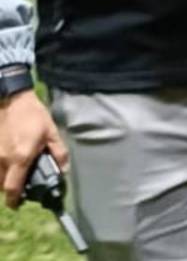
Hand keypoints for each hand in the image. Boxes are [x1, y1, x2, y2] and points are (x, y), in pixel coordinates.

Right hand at [0, 92, 66, 209]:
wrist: (10, 100)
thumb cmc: (32, 115)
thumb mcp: (51, 132)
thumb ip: (59, 153)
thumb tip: (62, 170)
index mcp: (21, 158)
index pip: (13, 188)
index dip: (14, 200)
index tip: (18, 203)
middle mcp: (3, 160)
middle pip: (2, 186)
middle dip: (11, 190)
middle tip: (22, 186)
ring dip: (4, 180)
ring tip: (16, 173)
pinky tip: (7, 162)